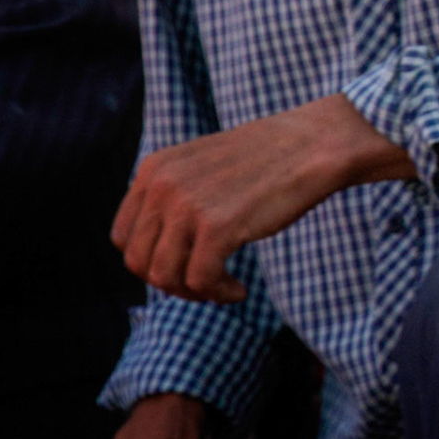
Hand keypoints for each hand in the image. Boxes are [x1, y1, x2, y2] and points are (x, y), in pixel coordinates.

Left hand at [113, 96, 411, 303]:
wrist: (315, 144)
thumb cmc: (268, 158)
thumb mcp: (201, 166)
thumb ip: (171, 196)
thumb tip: (154, 252)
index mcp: (154, 168)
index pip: (123, 236)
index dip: (150, 259)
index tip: (183, 264)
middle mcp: (162, 185)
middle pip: (138, 262)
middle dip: (170, 281)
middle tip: (204, 282)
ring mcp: (187, 206)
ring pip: (164, 277)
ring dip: (193, 292)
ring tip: (221, 287)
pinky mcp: (217, 228)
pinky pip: (200, 281)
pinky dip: (218, 294)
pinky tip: (239, 290)